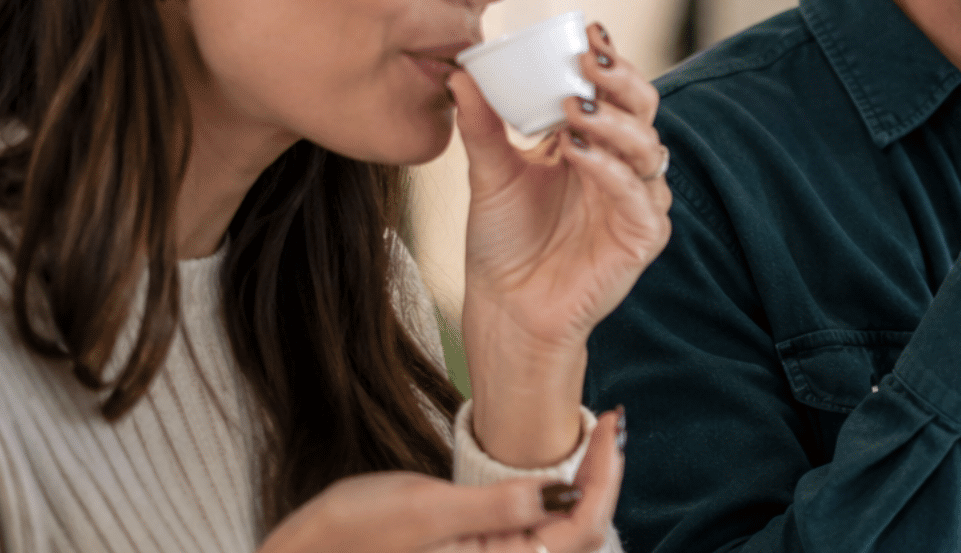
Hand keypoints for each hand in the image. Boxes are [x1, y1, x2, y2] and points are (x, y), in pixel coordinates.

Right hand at [259, 408, 623, 552]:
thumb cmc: (347, 538)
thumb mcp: (427, 510)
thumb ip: (503, 506)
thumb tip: (571, 489)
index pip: (583, 527)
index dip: (607, 474)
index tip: (614, 422)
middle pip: (582, 533)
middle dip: (604, 479)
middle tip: (611, 424)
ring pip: (564, 537)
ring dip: (585, 490)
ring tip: (592, 444)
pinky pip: (535, 538)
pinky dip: (556, 502)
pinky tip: (558, 473)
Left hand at [455, 23, 671, 466]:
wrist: (506, 309)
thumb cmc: (504, 242)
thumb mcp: (489, 173)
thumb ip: (483, 124)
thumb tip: (460, 71)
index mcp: (596, 142)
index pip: (616, 89)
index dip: (609, 58)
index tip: (587, 30)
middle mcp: (624, 166)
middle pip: (644, 108)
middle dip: (620, 81)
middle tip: (587, 62)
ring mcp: (639, 200)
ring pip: (647, 147)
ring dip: (613, 123)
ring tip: (574, 109)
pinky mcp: (644, 237)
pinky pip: (637, 195)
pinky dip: (611, 170)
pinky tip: (579, 156)